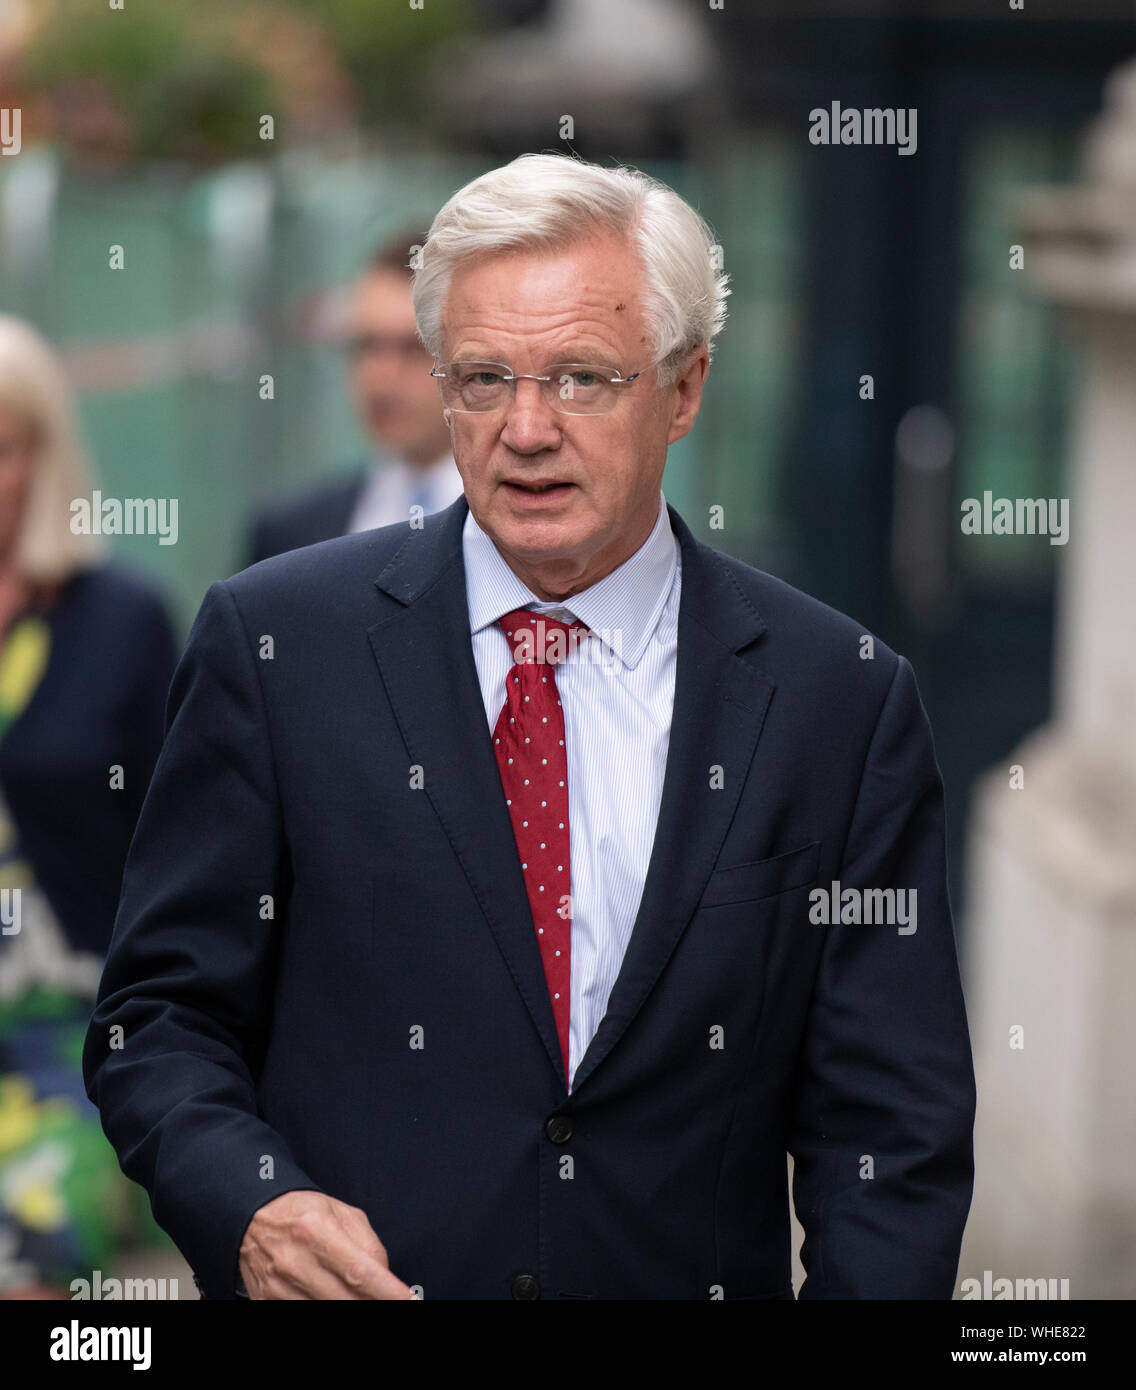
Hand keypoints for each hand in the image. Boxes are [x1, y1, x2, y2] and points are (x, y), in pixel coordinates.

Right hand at [238, 1190, 417, 1299]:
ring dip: (350, 1305)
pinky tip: (333, 1296)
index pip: (360, 1271)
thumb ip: (369, 1245)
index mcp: (317, 1230)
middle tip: (387, 1299)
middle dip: (373, 1303)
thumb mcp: (341, 1213)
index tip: (408, 1299)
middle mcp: (296, 1261)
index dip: (388, 1291)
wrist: (252, 1218)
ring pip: (325, 1310)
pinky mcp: (267, 1302)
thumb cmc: (301, 1212)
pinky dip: (324, 1306)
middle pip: (346, 1300)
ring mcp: (278, 1287)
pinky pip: (302, 1313)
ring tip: (360, 1295)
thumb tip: (386, 1278)